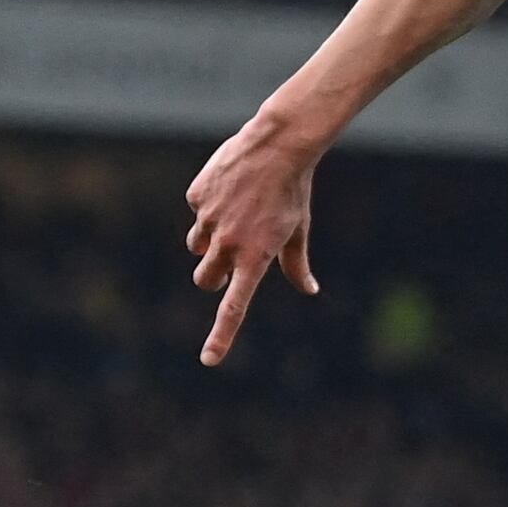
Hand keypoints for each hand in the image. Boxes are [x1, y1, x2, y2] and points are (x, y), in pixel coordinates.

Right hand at [184, 100, 326, 363]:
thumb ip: (297, 265)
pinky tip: (231, 187)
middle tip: (230, 260)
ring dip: (210, 241)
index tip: (209, 360)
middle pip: (206, 279)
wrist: (279, 145)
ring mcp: (209, 220)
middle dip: (213, 276)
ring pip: (197, 246)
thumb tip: (310, 290)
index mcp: (255, 258)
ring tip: (236, 214)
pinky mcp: (197, 197)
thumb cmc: (293, 192)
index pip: (235, 307)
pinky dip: (210, 206)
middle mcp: (228, 244)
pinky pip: (197, 212)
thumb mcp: (298, 231)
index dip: (222, 336)